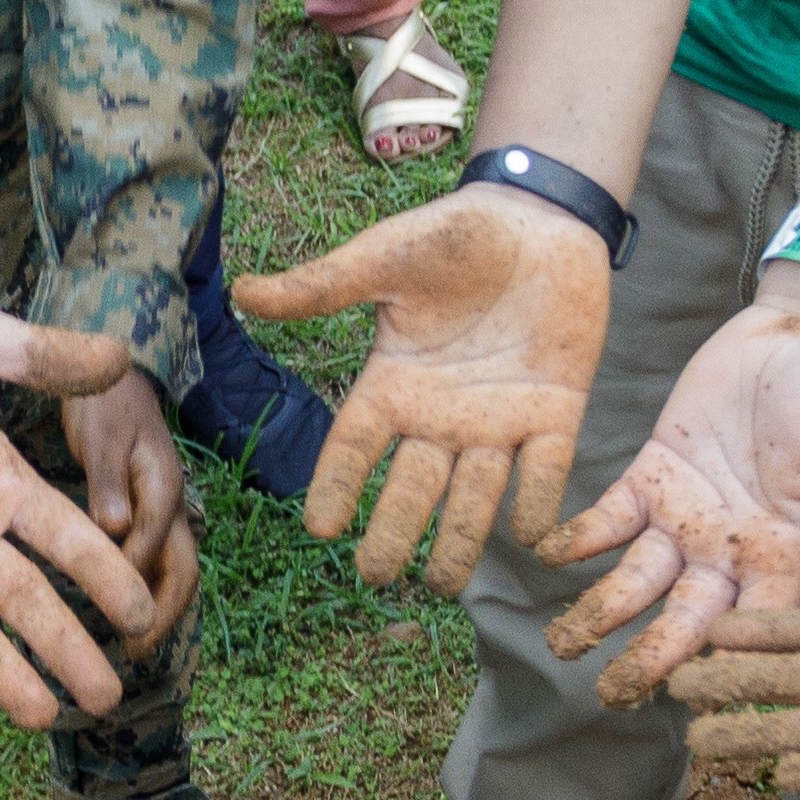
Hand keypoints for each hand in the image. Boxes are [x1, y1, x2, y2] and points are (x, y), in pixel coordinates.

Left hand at [62, 380, 203, 649]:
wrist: (116, 380)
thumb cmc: (104, 403)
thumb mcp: (101, 434)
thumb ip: (106, 480)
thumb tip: (116, 528)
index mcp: (162, 487)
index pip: (152, 545)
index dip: (132, 583)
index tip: (113, 620)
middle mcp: (171, 506)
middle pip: (182, 571)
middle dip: (164, 614)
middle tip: (136, 653)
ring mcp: (163, 513)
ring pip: (174, 571)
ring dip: (160, 610)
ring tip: (135, 648)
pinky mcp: (149, 515)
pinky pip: (156, 562)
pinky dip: (147, 592)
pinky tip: (124, 614)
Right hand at [232, 185, 610, 590]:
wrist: (540, 215)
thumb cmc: (456, 233)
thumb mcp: (384, 258)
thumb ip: (323, 285)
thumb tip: (244, 290)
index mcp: (395, 385)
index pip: (356, 448)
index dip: (337, 485)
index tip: (319, 526)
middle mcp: (441, 417)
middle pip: (411, 488)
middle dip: (393, 533)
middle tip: (377, 574)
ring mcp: (499, 421)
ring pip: (474, 496)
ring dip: (458, 541)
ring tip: (442, 583)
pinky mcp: (556, 414)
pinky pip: (545, 470)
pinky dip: (538, 503)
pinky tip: (527, 535)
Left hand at [537, 283, 799, 706]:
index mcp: (783, 558)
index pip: (757, 631)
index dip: (732, 670)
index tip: (700, 711)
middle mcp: (729, 552)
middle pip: (685, 621)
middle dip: (649, 660)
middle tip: (610, 699)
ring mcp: (688, 517)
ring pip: (636, 581)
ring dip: (599, 612)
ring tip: (559, 647)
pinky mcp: (652, 476)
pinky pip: (607, 518)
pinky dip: (576, 538)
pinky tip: (544, 554)